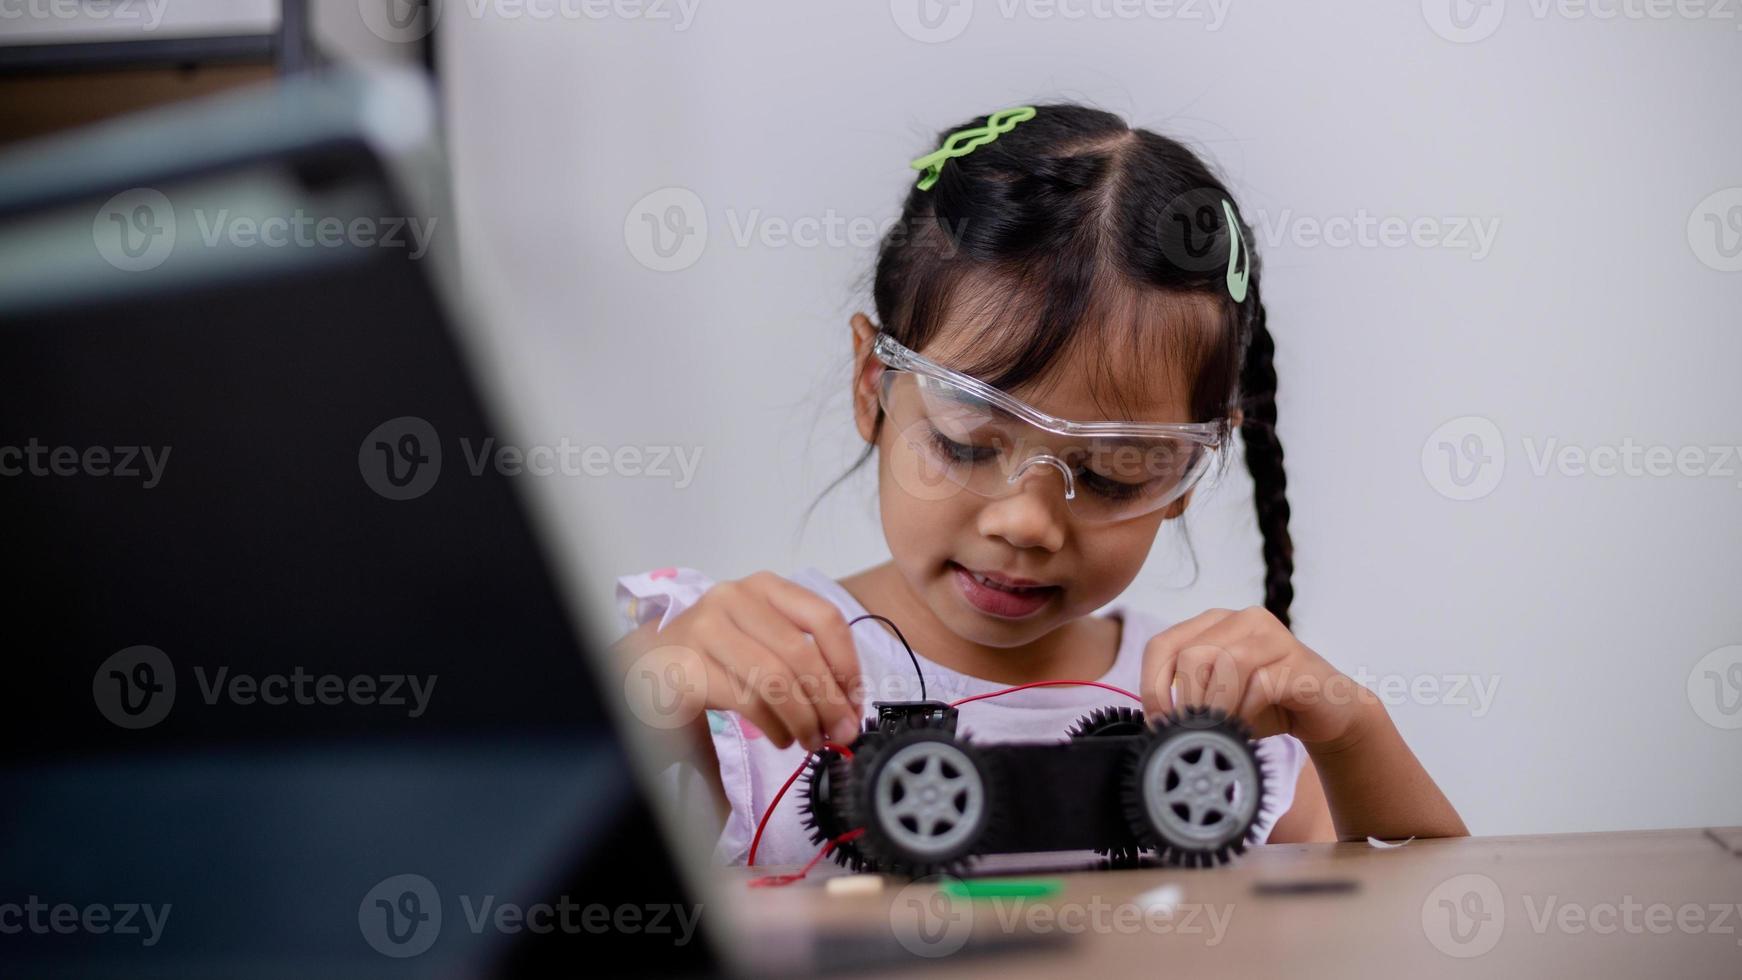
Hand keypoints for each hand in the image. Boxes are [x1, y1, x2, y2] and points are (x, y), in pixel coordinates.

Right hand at [614, 572, 863, 750]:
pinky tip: (781, 738)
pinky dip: (774, 726)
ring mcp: (707, 629)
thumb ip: (805, 662)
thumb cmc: (716, 659)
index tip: (856, 702)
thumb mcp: (764, 644)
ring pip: (775, 679)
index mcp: (764, 587)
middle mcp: (735, 598)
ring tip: (809, 740)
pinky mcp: (689, 666)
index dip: (847, 665)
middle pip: (801, 652)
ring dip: (803, 719)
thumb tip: (850, 708)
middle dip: (830, 701)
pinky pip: (747, 700)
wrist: (647, 668)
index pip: (824, 618)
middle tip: (842, 733)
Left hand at [1140, 607, 1380, 747]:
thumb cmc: (1267, 705)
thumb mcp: (1219, 700)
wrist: (1328, 711)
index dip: (1152, 686)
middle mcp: (1242, 619)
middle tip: (1191, 733)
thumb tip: (1158, 724)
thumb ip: (1189, 698)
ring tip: (1218, 732)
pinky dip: (1247, 712)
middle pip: (1192, 655)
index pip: (1162, 645)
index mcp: (1213, 624)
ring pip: (1226, 664)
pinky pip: (1260, 684)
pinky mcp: (1297, 660)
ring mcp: (1272, 635)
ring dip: (1216, 706)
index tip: (1159, 722)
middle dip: (1186, 701)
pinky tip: (1247, 728)